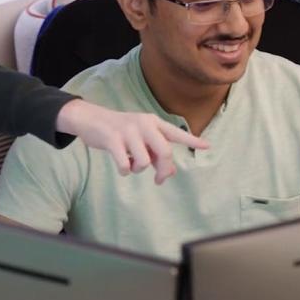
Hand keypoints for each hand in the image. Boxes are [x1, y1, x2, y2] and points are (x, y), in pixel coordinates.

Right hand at [55, 99, 208, 183]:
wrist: (91, 119)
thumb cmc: (120, 132)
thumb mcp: (140, 137)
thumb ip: (155, 152)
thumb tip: (169, 172)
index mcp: (152, 122)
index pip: (176, 133)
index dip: (192, 140)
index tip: (207, 146)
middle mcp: (143, 124)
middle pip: (164, 152)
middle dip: (163, 170)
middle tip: (159, 179)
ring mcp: (128, 131)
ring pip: (144, 162)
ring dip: (138, 169)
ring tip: (131, 164)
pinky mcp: (113, 139)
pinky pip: (125, 165)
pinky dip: (124, 171)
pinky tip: (121, 165)